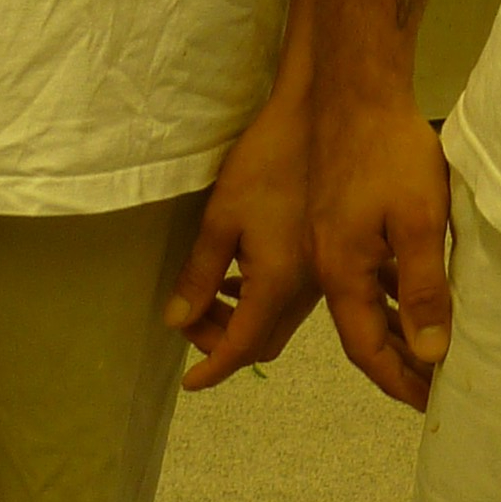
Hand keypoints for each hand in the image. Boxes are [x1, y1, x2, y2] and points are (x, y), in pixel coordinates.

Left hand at [163, 87, 321, 391]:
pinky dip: (259, 301)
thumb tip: (177, 321)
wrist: (319, 119)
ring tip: (210, 292)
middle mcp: (305, 290)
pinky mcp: (323, 256)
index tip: (189, 382)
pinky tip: (239, 269)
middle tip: (191, 319)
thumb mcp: (222, 219)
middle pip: (261, 343)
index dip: (212, 368)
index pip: (242, 348)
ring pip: (276, 323)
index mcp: (278, 285)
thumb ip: (199, 276)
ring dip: (241, 320)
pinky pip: (288, 300)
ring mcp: (319, 274)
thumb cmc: (266, 164)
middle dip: (222, 342)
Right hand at [310, 89, 451, 410]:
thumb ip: (423, 287)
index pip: (367, 349)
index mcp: (341, 273)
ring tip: (428, 349)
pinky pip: (363, 270)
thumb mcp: (419, 220)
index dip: (398, 381)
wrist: (353, 86)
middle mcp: (325, 262)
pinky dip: (387, 292)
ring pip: (360, 301)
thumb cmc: (390, 152)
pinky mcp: (338, 214)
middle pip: (359, 331)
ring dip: (392, 328)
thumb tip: (430, 355)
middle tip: (434, 387)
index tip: (430, 403)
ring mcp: (328, 237)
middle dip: (396, 363)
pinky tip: (410, 292)